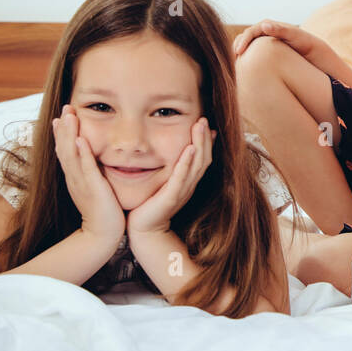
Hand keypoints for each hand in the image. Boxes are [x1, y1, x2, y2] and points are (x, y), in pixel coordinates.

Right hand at [52, 104, 125, 245]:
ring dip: (69, 134)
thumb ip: (92, 174)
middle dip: (63, 128)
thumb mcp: (94, 188)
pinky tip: (80, 140)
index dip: (62, 134)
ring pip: (71, 155)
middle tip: (64, 108)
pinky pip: (86, 168)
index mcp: (74, 177)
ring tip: (68, 116)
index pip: (65, 151)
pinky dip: (82, 154)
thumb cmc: (102, 212)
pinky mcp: (93, 188)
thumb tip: (93, 161)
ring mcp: (81, 183)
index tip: (61, 116)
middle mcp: (74, 178)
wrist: (102, 235)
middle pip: (64, 149)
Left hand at [126, 117, 216, 236]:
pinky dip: (187, 162)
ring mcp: (182, 192)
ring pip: (196, 165)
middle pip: (203, 159)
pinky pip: (181, 178)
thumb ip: (166, 171)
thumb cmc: (148, 206)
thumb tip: (161, 153)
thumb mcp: (161, 184)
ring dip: (200, 144)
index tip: (207, 125)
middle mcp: (188, 186)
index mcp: (187, 182)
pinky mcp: (171, 198)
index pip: (202, 159)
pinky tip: (189, 148)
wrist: (143, 231)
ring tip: (200, 126)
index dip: (206, 142)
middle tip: (204, 119)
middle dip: (204, 138)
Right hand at [232, 19, 329, 61]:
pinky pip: (255, 57)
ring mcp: (267, 45)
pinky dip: (248, 62)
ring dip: (242, 56)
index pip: (252, 31)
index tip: (238, 52)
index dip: (244, 40)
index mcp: (272, 27)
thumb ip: (282, 30)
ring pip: (249, 49)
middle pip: (247, 39)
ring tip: (237, 67)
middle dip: (239, 47)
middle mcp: (267, 34)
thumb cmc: (308, 45)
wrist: (318, 56)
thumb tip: (264, 25)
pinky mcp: (269, 55)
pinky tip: (246, 72)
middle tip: (234, 60)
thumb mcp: (297, 37)